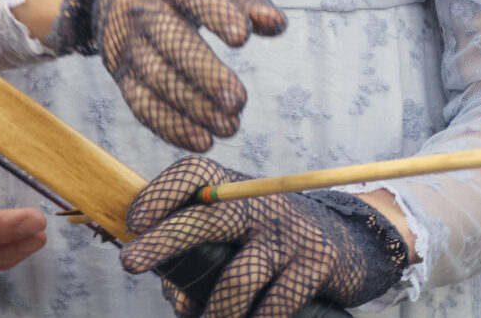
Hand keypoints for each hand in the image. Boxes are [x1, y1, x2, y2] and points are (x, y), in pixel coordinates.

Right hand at [43, 0, 286, 152]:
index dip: (215, 12)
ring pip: (157, 78)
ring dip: (193, 107)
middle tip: (239, 101)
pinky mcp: (120, 71)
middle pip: (170, 41)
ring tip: (230, 127)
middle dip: (204, 73)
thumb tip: (276, 25)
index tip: (242, 37)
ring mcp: (127, 41)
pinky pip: (141, 103)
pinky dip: (170, 126)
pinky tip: (202, 140)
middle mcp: (142, 6)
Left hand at [120, 155, 412, 317]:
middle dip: (164, 240)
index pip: (193, 176)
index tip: (133, 221)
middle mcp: (260, 202)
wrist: (350, 244)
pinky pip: (274, 304)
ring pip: (237, 277)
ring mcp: (288, 232)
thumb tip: (179, 301)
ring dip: (215, 313)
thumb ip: (202, 261)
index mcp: (235, 188)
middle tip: (130, 263)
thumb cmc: (272, 243)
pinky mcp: (315, 262)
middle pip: (206, 217)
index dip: (160, 193)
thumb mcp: (238, 236)